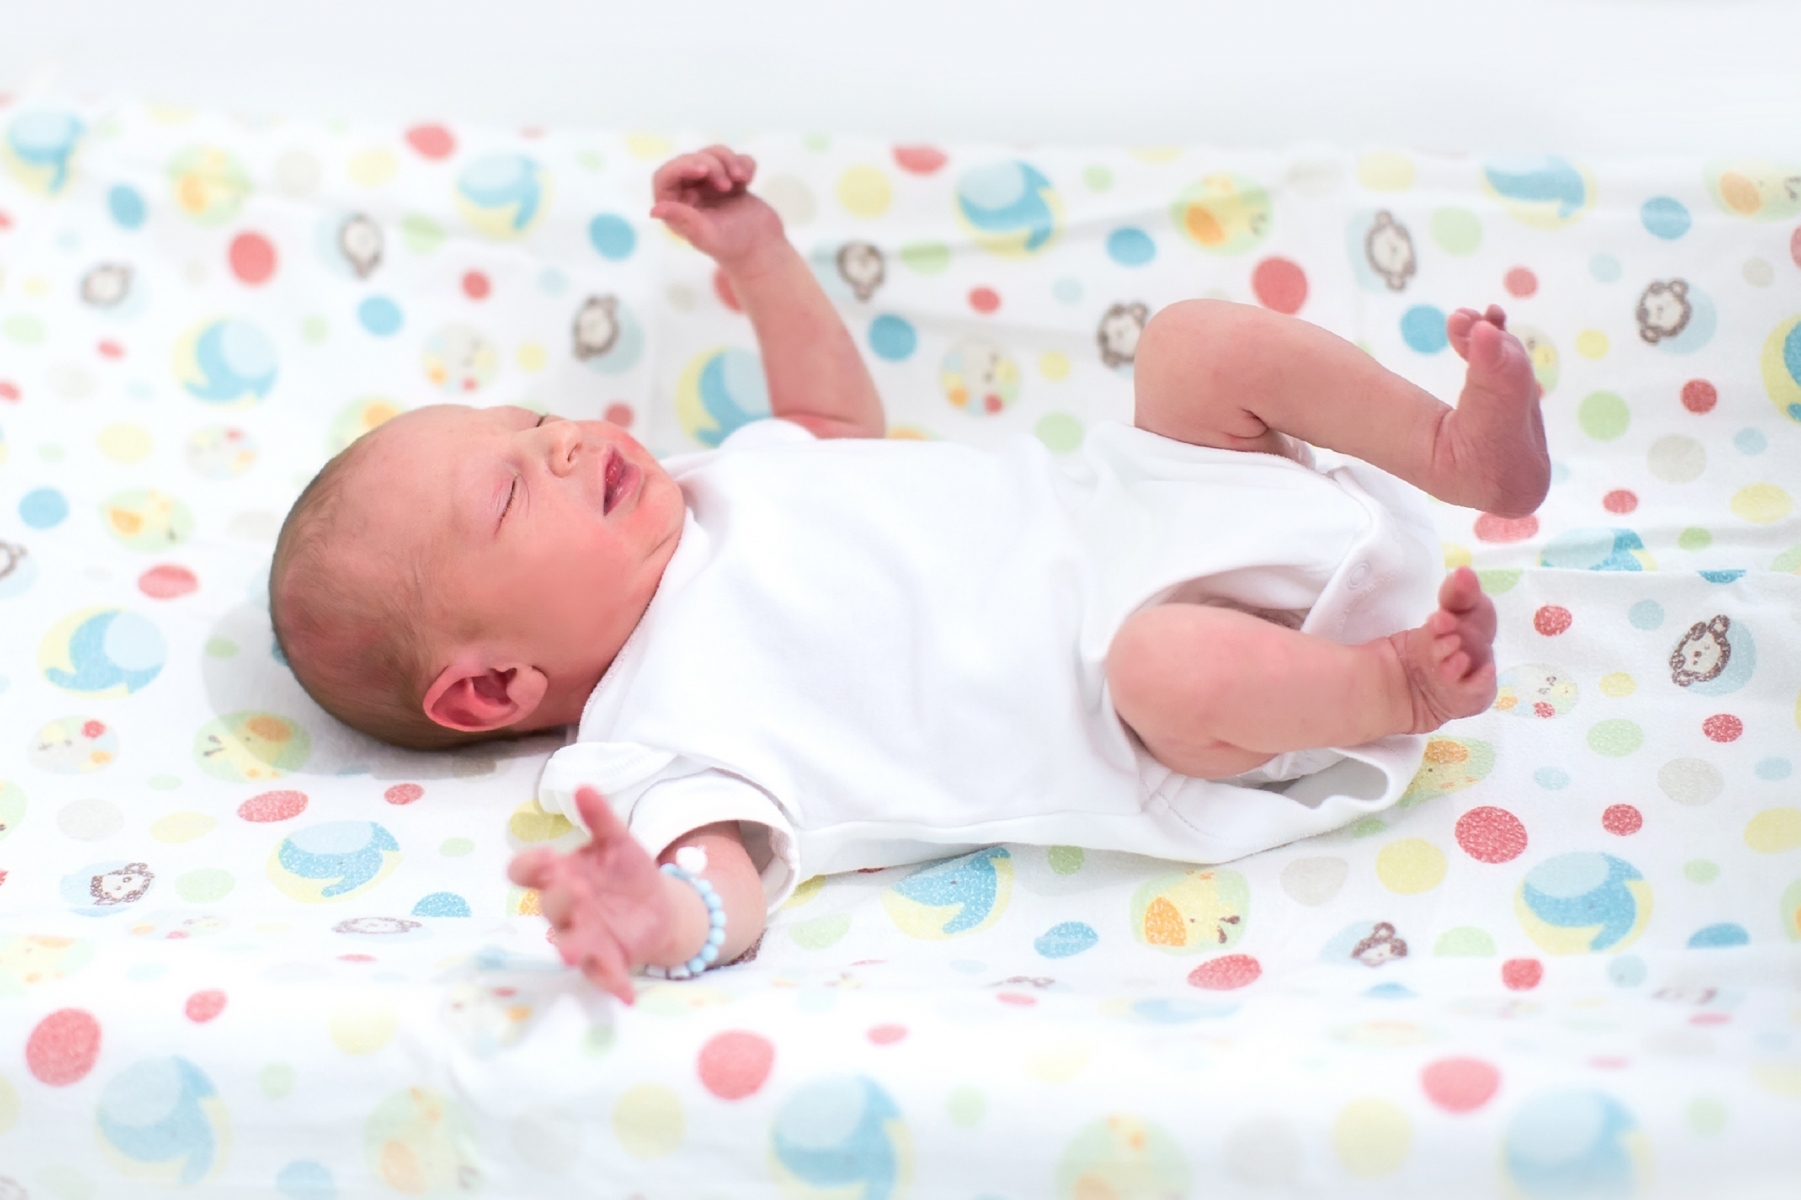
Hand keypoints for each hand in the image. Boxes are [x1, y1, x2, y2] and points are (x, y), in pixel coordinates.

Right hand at [507, 787, 673, 1003]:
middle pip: (551, 907)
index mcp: (559, 875)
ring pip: (571, 943)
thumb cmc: (625, 872)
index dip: (529, 868)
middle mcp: (566, 908)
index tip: (542, 861)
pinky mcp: (608, 960)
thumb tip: (583, 786)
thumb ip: (600, 818)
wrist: (658, 905)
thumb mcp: (618, 841)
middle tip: (575, 892)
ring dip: (571, 948)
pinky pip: (607, 974)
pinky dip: (614, 984)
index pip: (529, 871)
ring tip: (572, 954)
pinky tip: (626, 994)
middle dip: (559, 901)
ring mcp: (584, 936)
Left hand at [650, 145, 783, 267]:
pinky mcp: (731, 181)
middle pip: (690, 160)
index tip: (702, 169)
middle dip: (711, 164)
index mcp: (677, 208)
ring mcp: (711, 186)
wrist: (763, 250)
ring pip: (712, 154)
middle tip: (727, 185)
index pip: (665, 177)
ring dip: (728, 160)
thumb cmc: (733, 247)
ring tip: (741, 179)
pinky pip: (734, 158)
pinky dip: (743, 164)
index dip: (680, 166)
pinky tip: (748, 181)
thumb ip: (682, 219)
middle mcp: (690, 195)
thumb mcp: (706, 234)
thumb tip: (654, 210)